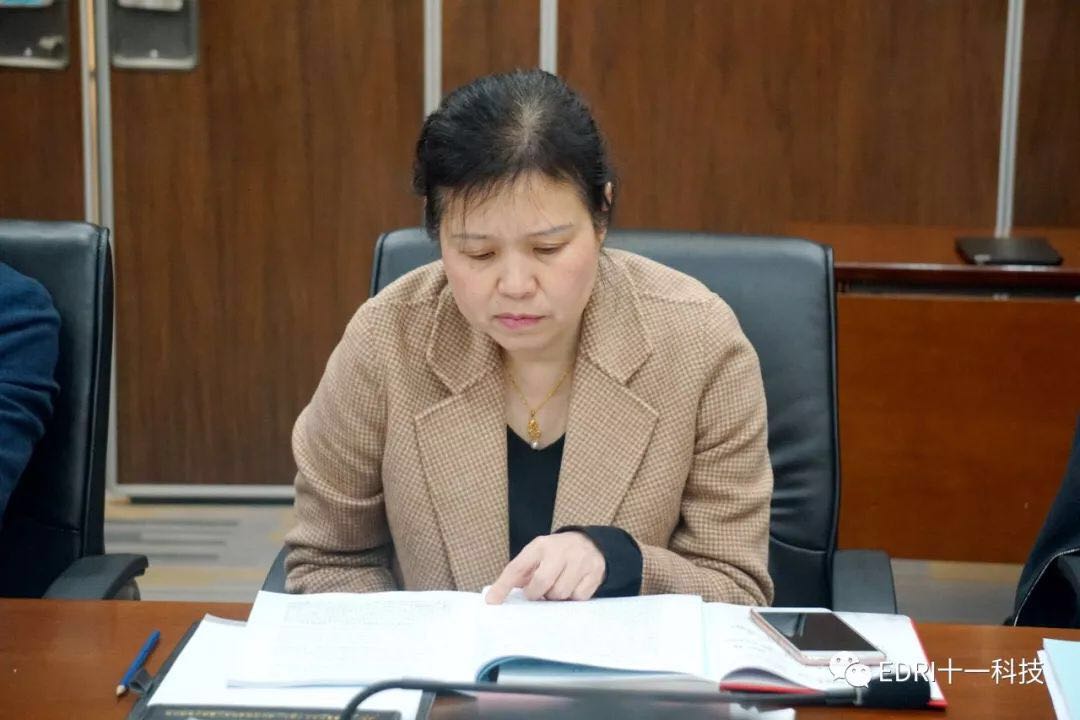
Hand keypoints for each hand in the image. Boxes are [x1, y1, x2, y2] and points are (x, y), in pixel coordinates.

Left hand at [485, 532, 604, 603]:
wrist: (589, 543)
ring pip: (560, 593)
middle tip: (539, 592)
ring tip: (556, 586)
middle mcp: (560, 550)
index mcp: (540, 546)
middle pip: (541, 583)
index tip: (492, 602)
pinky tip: (572, 586)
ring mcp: (580, 560)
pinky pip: (578, 597)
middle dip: (537, 593)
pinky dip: (572, 597)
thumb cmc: (555, 554)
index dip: (503, 586)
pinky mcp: (595, 572)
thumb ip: (519, 573)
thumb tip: (497, 596)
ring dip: (555, 596)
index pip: (517, 567)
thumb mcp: (536, 555)